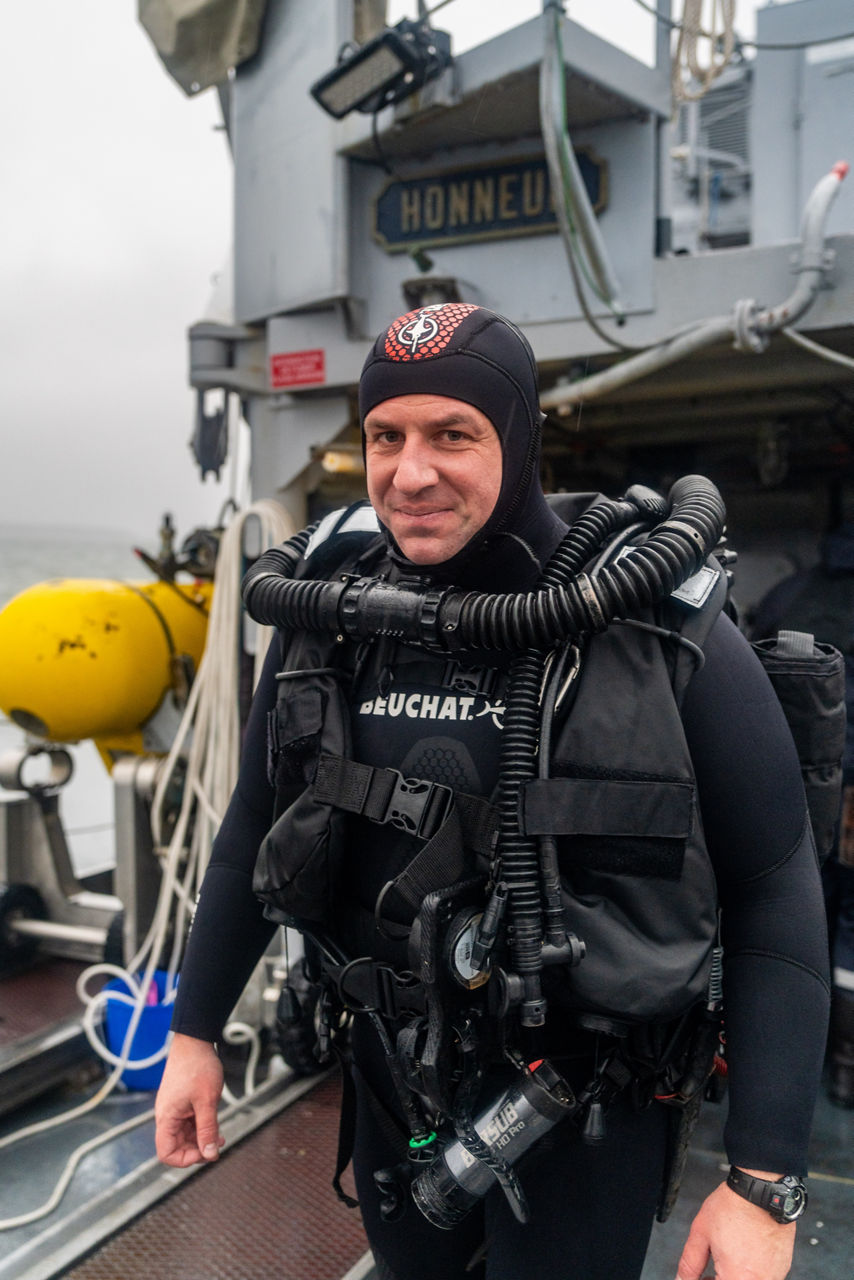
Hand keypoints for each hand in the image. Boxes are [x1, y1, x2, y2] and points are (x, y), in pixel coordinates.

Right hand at [154, 1033, 224, 1167]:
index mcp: (167, 1117)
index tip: (205, 1153)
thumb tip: (210, 1155)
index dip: (185, 1159)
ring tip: (220, 1136)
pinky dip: (201, 1127)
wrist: (195, 1040)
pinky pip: (188, 1123)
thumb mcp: (207, 1101)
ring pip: (184, 1135)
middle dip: (197, 1149)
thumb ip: (208, 1130)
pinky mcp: (181, 1102)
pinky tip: (215, 1124)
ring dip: (201, 1139)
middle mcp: (167, 1115)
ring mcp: (174, 1109)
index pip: (166, 1153)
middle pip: (177, 1146)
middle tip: (217, 1146)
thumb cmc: (198, 1066)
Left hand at [676, 1178, 796, 1279]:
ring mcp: (773, 1277)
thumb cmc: (734, 1207)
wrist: (761, 1191)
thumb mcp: (701, 1233)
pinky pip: (763, 1278)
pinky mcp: (782, 1268)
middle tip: (708, 1274)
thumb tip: (682, 1279)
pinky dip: (750, 1273)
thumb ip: (690, 1263)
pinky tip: (742, 1257)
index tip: (700, 1278)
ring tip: (725, 1262)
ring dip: (734, 1277)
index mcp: (736, 1278)